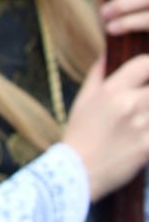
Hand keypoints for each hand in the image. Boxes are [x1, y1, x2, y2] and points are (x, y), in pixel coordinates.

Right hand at [63, 54, 148, 200]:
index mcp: (112, 91)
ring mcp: (143, 127)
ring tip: (144, 110)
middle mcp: (130, 106)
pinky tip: (144, 126)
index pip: (144, 64)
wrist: (80, 170)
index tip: (147, 70)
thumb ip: (99, 73)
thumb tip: (109, 51)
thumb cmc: (80, 131)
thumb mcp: (84, 98)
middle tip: (146, 95)